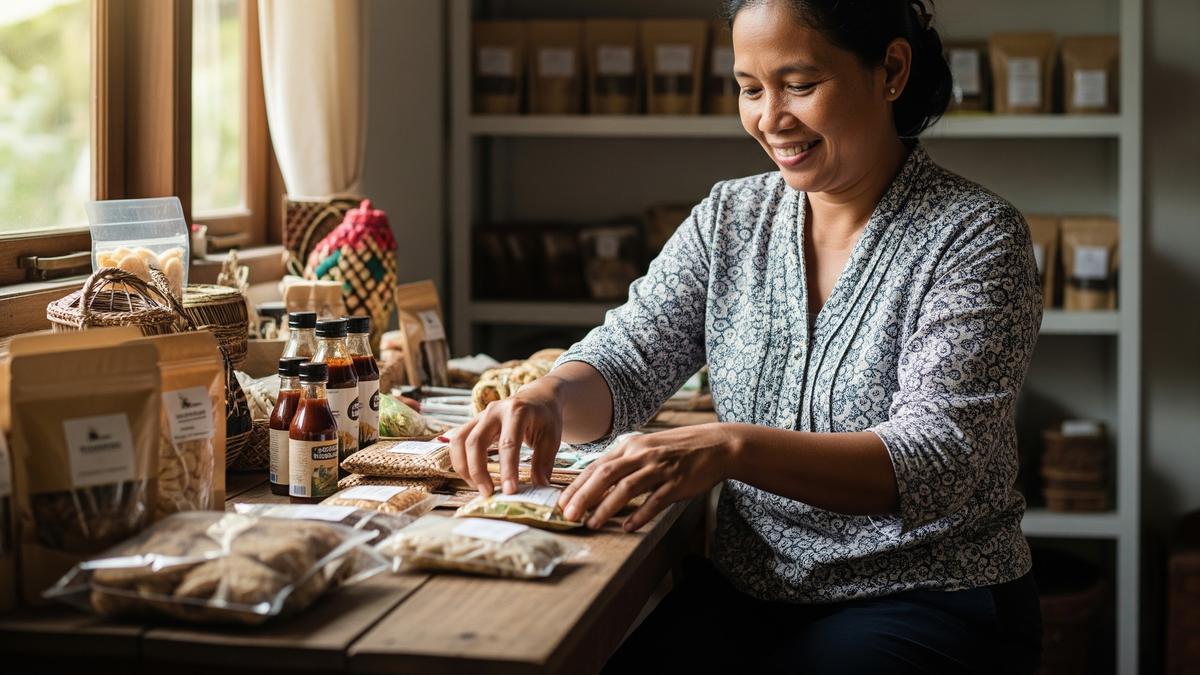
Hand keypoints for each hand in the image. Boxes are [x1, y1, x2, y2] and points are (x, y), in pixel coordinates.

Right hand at [449, 377, 564, 496]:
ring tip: (478, 487)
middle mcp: (494, 411)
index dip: (507, 469)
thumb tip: (539, 488)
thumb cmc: (545, 418)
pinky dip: (460, 461)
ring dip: (464, 467)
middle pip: (475, 441)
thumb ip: (543, 463)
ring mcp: (480, 415)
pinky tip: (472, 477)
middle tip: (488, 493)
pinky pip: (458, 441)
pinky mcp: (473, 423)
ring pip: (460, 441)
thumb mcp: (551, 438)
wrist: (537, 397)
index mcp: (517, 411)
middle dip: (478, 471)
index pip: (508, 443)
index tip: (510, 491)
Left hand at [558, 423, 737, 531]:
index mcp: (630, 446)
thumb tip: (596, 484)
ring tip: (592, 523)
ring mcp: (659, 468)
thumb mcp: (646, 448)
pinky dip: (640, 514)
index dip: (577, 485)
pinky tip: (628, 527)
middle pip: (605, 475)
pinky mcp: (677, 482)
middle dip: (584, 497)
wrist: (715, 445)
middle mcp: (642, 454)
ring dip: (606, 508)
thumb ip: (623, 463)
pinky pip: (655, 501)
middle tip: (568, 516)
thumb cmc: (676, 450)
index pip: (596, 466)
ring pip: (626, 488)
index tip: (561, 502)